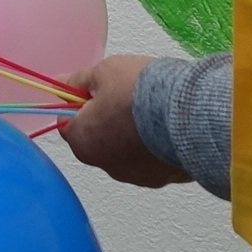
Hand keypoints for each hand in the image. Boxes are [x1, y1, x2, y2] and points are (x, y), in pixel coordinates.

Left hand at [62, 53, 187, 188]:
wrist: (190, 113)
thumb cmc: (142, 93)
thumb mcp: (103, 73)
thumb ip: (78, 80)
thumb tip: (62, 82)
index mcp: (82, 141)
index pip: (68, 122)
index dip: (80, 102)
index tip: (95, 90)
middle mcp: (104, 165)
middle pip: (97, 138)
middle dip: (107, 119)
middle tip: (126, 95)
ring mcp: (135, 175)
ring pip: (126, 151)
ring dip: (133, 134)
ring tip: (152, 109)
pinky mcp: (162, 178)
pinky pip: (153, 160)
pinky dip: (156, 145)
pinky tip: (167, 125)